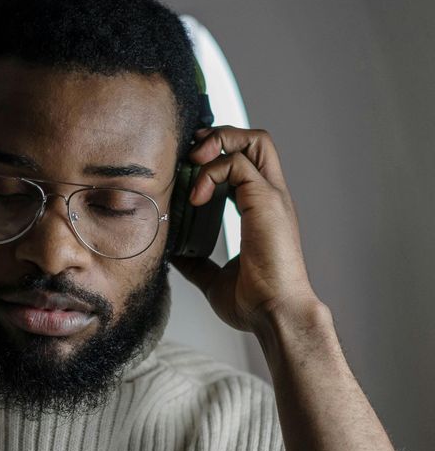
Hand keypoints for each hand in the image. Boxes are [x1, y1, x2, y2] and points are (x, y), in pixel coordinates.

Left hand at [170, 126, 321, 332]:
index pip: (248, 162)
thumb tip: (175, 256)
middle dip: (220, 136)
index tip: (190, 167)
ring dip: (217, 143)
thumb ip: (197, 263)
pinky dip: (211, 171)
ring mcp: (272, 197)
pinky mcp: (266, 201)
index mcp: (263, 211)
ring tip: (193, 166)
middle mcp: (272, 197)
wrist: (276, 315)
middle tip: (191, 157)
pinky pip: (238, 163)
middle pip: (256, 140)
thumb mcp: (215, 278)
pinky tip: (196, 197)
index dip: (219, 154)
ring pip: (254, 140)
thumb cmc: (255, 303)